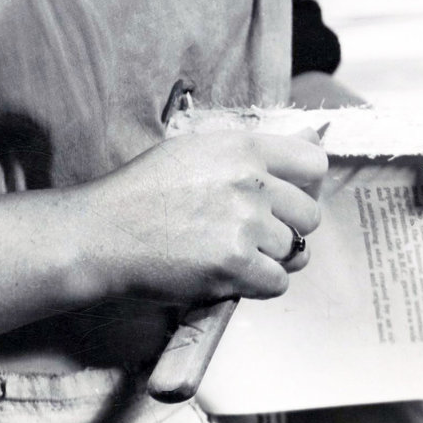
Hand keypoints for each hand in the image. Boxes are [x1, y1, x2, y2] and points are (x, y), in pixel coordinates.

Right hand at [76, 129, 326, 308]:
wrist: (106, 231)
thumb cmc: (146, 189)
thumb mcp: (199, 149)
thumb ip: (256, 150)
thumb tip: (315, 137)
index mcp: (243, 147)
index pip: (314, 164)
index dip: (304, 185)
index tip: (286, 197)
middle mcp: (250, 181)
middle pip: (310, 214)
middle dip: (288, 227)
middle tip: (253, 232)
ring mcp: (244, 224)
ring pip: (295, 251)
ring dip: (270, 258)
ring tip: (232, 251)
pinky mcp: (235, 265)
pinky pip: (278, 283)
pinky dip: (258, 285)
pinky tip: (230, 273)